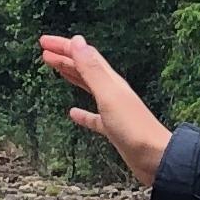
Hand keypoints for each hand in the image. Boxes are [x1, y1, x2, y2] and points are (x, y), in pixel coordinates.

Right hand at [36, 34, 171, 187]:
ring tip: (57, 70)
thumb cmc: (133, 127)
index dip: (64, 47)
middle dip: (65, 58)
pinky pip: (94, 118)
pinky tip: (73, 113)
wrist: (155, 157)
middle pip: (85, 70)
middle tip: (44, 52)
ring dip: (72, 77)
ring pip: (88, 88)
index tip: (43, 41)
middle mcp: (112, 93)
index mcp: (111, 82)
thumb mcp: (108, 95)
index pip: (85, 56)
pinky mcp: (113, 130)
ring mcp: (113, 111)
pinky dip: (82, 113)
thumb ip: (93, 69)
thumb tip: (78, 41)